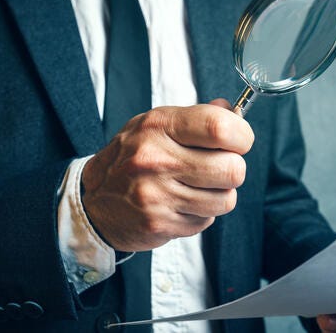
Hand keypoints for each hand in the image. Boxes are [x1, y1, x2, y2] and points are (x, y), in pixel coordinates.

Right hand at [81, 99, 252, 251]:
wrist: (93, 201)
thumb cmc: (132, 158)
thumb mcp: (156, 124)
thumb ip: (197, 118)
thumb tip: (232, 112)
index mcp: (159, 126)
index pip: (220, 128)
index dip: (242, 136)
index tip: (240, 140)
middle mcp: (157, 160)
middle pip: (233, 169)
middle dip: (233, 169)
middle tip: (218, 167)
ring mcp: (157, 195)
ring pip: (226, 199)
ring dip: (219, 195)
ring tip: (198, 188)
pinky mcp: (160, 223)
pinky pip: (207, 220)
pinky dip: (200, 214)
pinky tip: (181, 204)